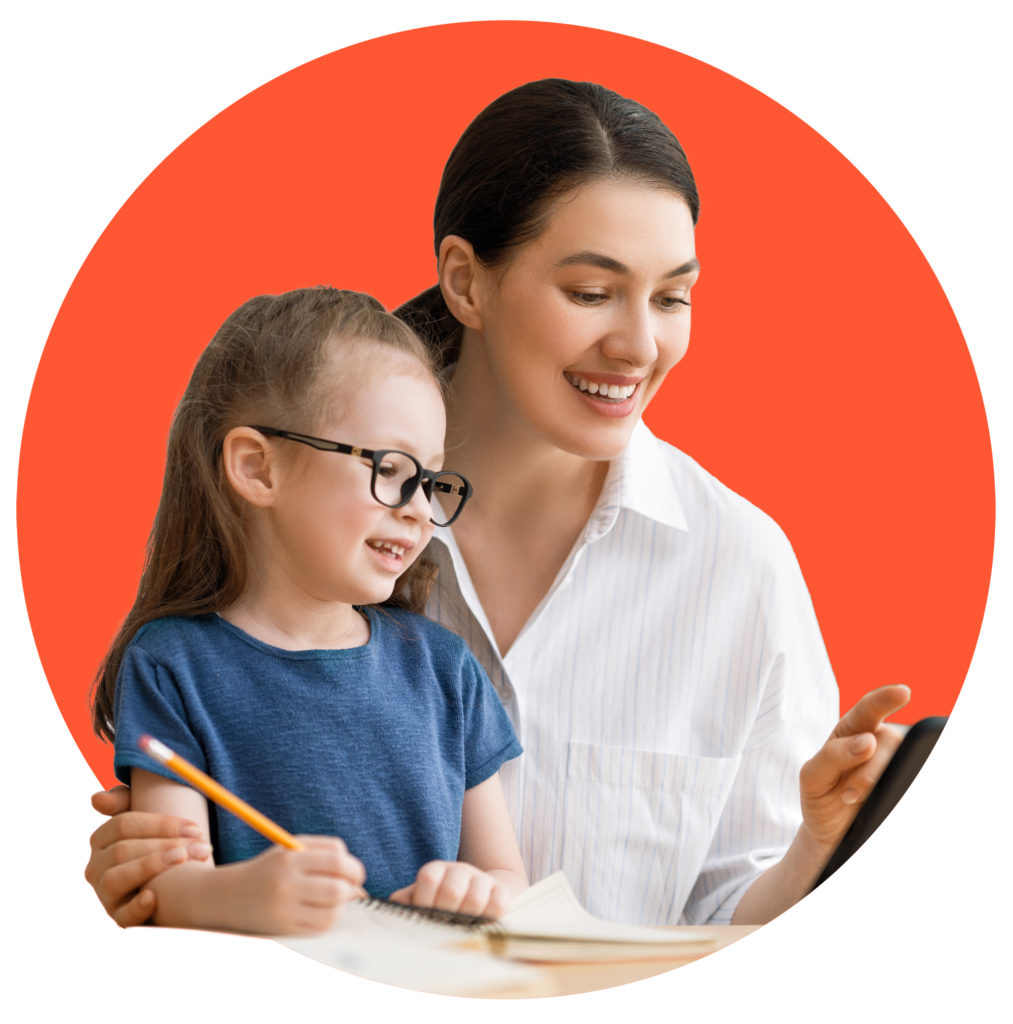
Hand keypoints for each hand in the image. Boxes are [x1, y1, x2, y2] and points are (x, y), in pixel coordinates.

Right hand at [86, 786, 211, 926]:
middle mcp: (96, 867)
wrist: (170, 880)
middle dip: (165, 845)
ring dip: (152, 867)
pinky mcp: (118, 918)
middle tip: (201, 846)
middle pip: (123, 850)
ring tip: (183, 861)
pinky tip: (154, 898)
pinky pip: (121, 916)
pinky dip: (136, 907)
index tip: (195, 828)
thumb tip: (97, 799)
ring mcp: (105, 894)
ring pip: (116, 878)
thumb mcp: (148, 818)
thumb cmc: (160, 841)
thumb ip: (125, 800)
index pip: (123, 824)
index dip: (161, 824)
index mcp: (102, 838)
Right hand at [216, 836, 365, 934]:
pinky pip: (320, 926)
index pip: (336, 859)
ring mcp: (285, 909)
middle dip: (353, 888)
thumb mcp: (291, 849)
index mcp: (290, 858)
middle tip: (353, 887)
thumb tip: (356, 872)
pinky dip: (329, 918)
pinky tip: (323, 910)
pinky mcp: (284, 928)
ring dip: (342, 905)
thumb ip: (325, 851)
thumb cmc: (271, 869)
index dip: (354, 867)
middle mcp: (287, 883)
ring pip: (333, 911)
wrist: (230, 896)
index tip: (356, 872)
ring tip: (335, 899)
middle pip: (338, 888)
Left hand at [388, 861, 511, 917]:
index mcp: (435, 870)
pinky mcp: (500, 890)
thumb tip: (392, 908)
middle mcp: (459, 870)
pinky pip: (498, 904)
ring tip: (461, 927)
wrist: (475, 896)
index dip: (424, 901)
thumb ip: (406, 902)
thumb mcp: (420, 900)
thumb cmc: (440, 904)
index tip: (424, 917)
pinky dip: (490, 917)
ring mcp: (481, 878)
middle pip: (452, 890)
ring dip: (467, 919)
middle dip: (445, 914)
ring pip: (475, 899)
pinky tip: (481, 923)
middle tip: (443, 927)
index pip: (428, 878)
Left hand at [799, 684, 911, 854]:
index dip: (885, 699)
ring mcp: (894, 763)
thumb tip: (868, 740)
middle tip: (850, 794)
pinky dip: (899, 790)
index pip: (868, 709)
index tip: (902, 692)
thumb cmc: (820, 794)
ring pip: (904, 759)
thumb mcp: (813, 776)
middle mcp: (876, 742)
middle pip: (890, 739)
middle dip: (871, 767)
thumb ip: (833, 755)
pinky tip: (878, 803)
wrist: (830, 830)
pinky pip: (912, 780)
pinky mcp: (905, 784)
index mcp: (850, 731)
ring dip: (879, 781)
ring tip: (853, 799)